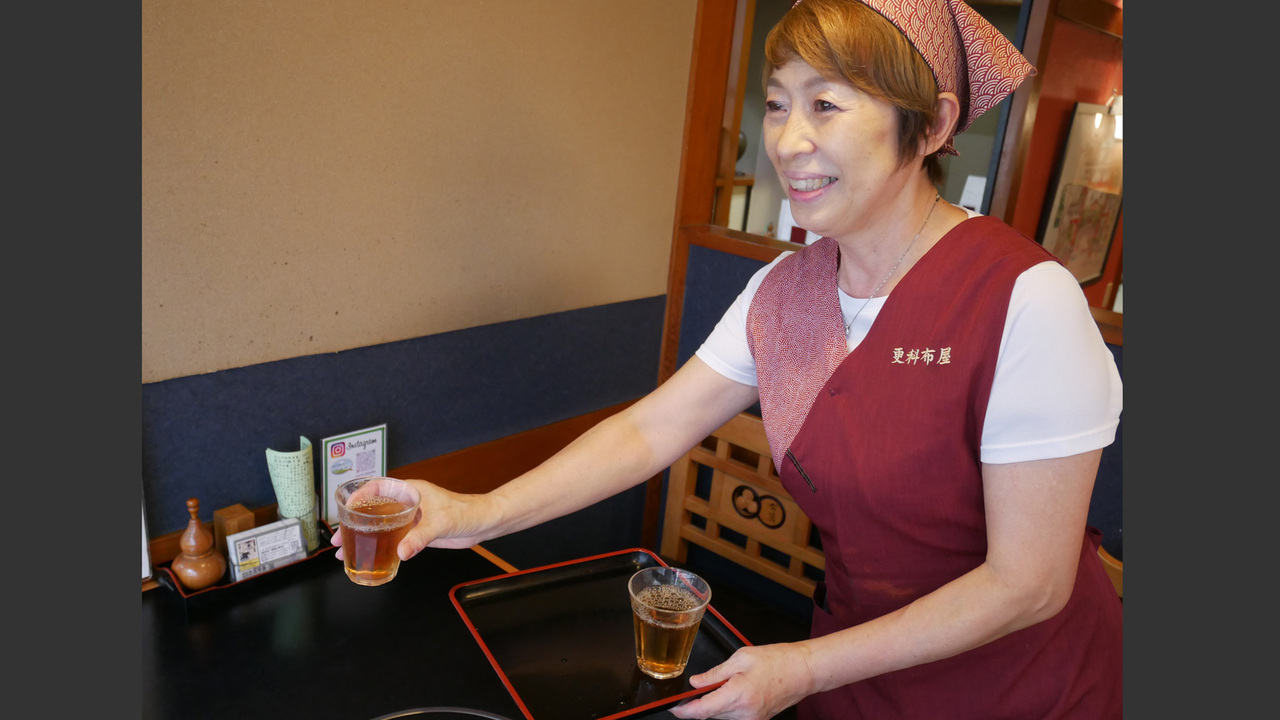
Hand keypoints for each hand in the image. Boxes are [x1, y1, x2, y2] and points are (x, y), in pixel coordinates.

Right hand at [330, 479, 494, 561]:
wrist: (483, 523)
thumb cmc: (466, 512)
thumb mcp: (441, 523)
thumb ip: (420, 537)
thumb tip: (401, 552)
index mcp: (411, 490)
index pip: (378, 487)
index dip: (359, 495)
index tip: (346, 508)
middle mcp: (408, 503)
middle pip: (373, 509)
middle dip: (353, 523)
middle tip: (338, 538)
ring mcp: (411, 518)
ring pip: (380, 525)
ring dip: (363, 537)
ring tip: (345, 551)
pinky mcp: (416, 532)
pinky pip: (392, 538)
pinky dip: (379, 546)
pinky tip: (371, 557)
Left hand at [669, 643, 815, 719]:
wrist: (803, 671)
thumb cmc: (777, 660)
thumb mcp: (741, 658)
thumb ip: (715, 673)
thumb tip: (696, 682)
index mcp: (738, 695)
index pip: (703, 711)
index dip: (684, 712)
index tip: (674, 709)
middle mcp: (745, 713)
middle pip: (710, 714)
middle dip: (701, 702)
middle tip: (701, 686)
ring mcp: (752, 719)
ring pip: (721, 716)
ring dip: (716, 704)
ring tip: (729, 684)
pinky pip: (733, 717)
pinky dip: (727, 706)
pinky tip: (735, 691)